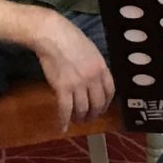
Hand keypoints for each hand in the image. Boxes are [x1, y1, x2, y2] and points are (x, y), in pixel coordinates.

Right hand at [33, 11, 113, 128]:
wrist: (53, 35)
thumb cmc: (70, 38)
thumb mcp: (90, 51)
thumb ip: (95, 66)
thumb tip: (94, 78)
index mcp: (102, 67)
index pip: (110, 91)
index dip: (106, 103)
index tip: (102, 108)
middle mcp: (93, 78)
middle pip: (97, 103)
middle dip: (94, 114)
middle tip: (88, 118)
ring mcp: (78, 84)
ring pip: (82, 109)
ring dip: (80, 118)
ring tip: (76, 120)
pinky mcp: (62, 88)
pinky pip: (65, 109)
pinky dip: (64, 120)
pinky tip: (63, 127)